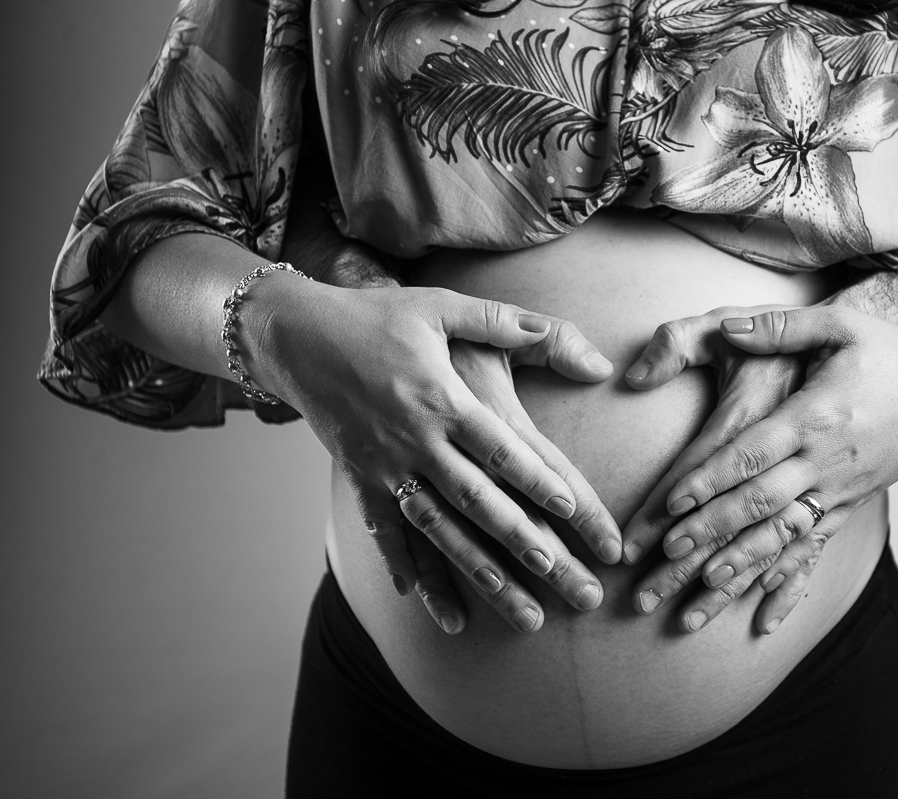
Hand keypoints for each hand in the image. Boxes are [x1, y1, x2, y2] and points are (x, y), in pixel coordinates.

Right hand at [247, 278, 621, 632]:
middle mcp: (415, 438)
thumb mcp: (441, 306)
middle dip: (517, 538)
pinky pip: (383, 530)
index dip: (534, 478)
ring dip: (473, 570)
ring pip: (436, 528)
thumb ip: (508, 322)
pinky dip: (401, 565)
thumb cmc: (376, 317)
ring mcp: (384, 465)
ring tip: (511, 607)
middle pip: (475, 498)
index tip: (569, 510)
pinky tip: (418, 600)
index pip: (498, 447)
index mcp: (441, 397)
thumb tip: (587, 352)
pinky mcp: (359, 478)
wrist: (294, 334)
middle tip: (556, 573)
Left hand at [651, 305, 897, 632]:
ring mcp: (843, 490)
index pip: (753, 454)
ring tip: (703, 583)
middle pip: (761, 502)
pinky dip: (788, 580)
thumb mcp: (840, 325)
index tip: (672, 502)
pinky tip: (763, 612)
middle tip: (668, 552)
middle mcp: (828, 461)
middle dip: (713, 529)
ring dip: (743, 562)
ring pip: (786, 535)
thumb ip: (780, 327)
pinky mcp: (854, 506)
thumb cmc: (892, 353)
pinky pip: (816, 548)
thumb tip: (726, 326)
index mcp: (815, 415)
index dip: (711, 480)